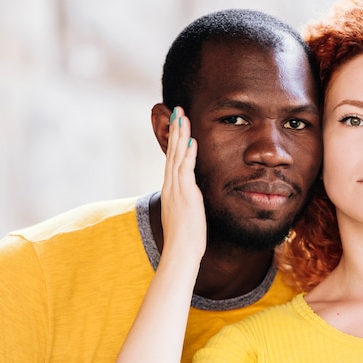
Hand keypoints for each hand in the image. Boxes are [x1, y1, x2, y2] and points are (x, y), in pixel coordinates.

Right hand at [160, 106, 206, 261]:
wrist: (181, 252)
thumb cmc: (185, 239)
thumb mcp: (185, 215)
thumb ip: (187, 203)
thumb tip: (191, 200)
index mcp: (171, 190)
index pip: (172, 159)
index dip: (175, 140)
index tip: (178, 124)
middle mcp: (170, 186)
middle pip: (172, 152)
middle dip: (175, 130)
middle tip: (177, 110)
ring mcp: (176, 190)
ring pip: (177, 156)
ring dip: (180, 135)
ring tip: (182, 116)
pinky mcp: (185, 195)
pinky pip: (185, 170)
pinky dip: (188, 154)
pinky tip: (191, 140)